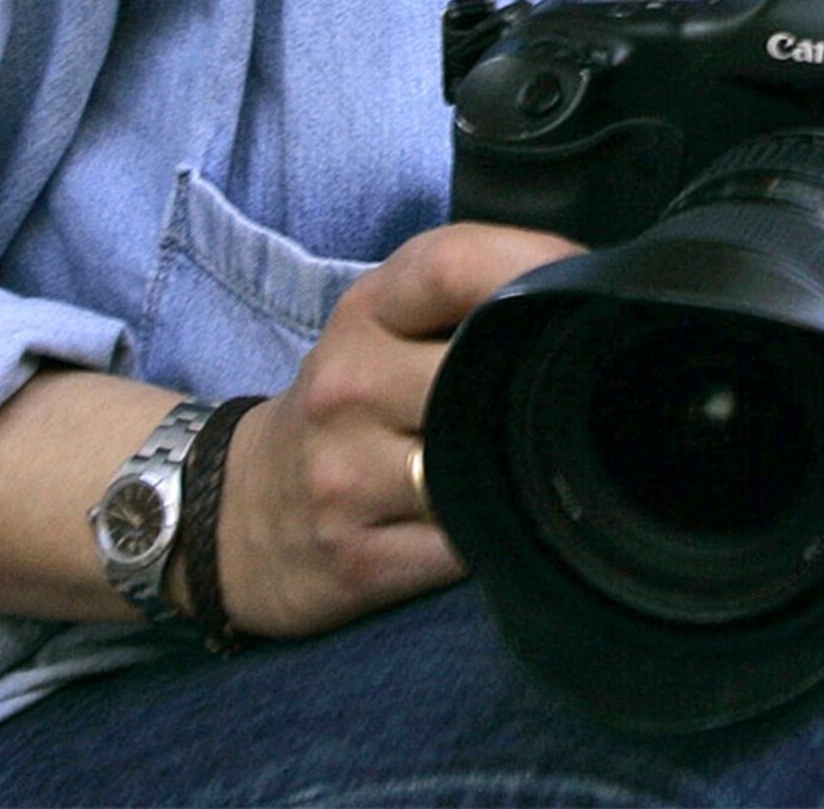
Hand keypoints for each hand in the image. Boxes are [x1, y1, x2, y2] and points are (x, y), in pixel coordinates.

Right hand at [216, 221, 580, 638]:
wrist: (235, 510)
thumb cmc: (343, 405)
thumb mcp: (380, 325)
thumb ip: (466, 294)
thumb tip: (585, 283)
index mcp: (367, 312)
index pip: (454, 265)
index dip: (536, 268)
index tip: (589, 290)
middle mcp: (348, 384)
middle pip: (479, 372)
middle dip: (540, 386)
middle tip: (583, 395)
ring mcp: (345, 474)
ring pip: (476, 467)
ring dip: (523, 472)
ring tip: (535, 465)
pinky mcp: (356, 558)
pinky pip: (464, 550)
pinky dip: (496, 540)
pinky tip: (498, 525)